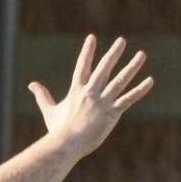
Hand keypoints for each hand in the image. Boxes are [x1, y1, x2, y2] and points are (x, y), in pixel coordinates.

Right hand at [28, 35, 153, 157]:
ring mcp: (102, 102)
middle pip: (104, 68)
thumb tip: (31, 84)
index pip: (82, 67)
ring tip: (141, 55)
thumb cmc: (57, 130)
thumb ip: (42, 96)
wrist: (66, 144)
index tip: (92, 37)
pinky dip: (140, 90)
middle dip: (113, 53)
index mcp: (76, 91)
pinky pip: (128, 99)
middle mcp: (90, 93)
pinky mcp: (112, 113)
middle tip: (121, 41)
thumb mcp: (49, 110)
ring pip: (120, 80)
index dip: (87, 52)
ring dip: (132, 66)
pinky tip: (150, 81)